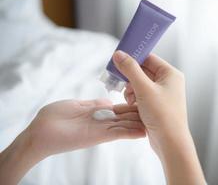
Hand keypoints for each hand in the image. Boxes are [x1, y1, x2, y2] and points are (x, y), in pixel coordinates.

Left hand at [0, 99, 144, 184]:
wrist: (40, 132)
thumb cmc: (54, 117)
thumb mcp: (77, 105)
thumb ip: (94, 104)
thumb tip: (109, 102)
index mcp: (96, 113)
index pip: (118, 110)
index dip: (131, 106)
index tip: (144, 101)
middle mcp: (101, 122)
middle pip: (125, 118)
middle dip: (139, 115)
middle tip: (157, 111)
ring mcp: (101, 129)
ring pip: (124, 126)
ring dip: (139, 124)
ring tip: (156, 123)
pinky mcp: (98, 136)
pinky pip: (117, 133)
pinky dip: (130, 132)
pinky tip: (143, 131)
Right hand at [113, 50, 205, 184]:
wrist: (169, 142)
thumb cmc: (163, 115)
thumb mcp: (144, 89)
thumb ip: (130, 69)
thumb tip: (119, 54)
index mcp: (170, 74)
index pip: (149, 58)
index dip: (134, 58)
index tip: (119, 59)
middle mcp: (168, 82)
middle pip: (143, 71)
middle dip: (130, 77)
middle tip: (120, 82)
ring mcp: (162, 94)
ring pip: (140, 84)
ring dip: (131, 89)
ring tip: (129, 98)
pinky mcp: (156, 104)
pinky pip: (142, 95)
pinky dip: (134, 97)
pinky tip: (131, 104)